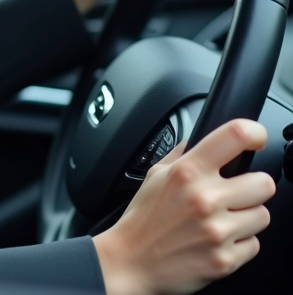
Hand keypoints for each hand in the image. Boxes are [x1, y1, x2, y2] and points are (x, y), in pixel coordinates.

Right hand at [92, 119, 274, 294]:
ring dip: (246, 218)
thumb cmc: (143, 218)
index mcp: (187, 172)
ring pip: (263, 216)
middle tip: (234, 194)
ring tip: (221, 220)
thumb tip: (203, 137)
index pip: (236, 136)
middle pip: (264, 183)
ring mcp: (217, 231)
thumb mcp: (155, 175)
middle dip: (252, 188)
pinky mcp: (225, 259)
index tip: (256, 138)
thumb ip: (182, 153)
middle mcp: (204, 198)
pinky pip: (254, 245)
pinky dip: (239, 244)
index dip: (255, 133)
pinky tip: (217, 241)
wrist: (131, 261)